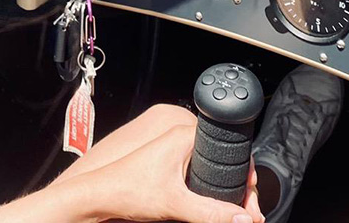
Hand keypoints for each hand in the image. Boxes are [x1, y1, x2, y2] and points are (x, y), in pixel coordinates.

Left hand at [70, 122, 262, 222]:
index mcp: (184, 135)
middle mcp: (180, 136)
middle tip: (244, 211)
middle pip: (224, 160)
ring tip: (231, 209)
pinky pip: (198, 170)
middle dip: (238, 185)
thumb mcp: (176, 204)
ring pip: (212, 166)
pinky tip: (210, 203)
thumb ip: (212, 213)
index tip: (249, 197)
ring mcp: (173, 148)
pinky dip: (207, 186)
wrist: (98, 197)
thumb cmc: (126, 190)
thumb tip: (243, 218)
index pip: (231, 150)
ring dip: (223, 187)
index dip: (245, 175)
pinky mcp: (168, 162)